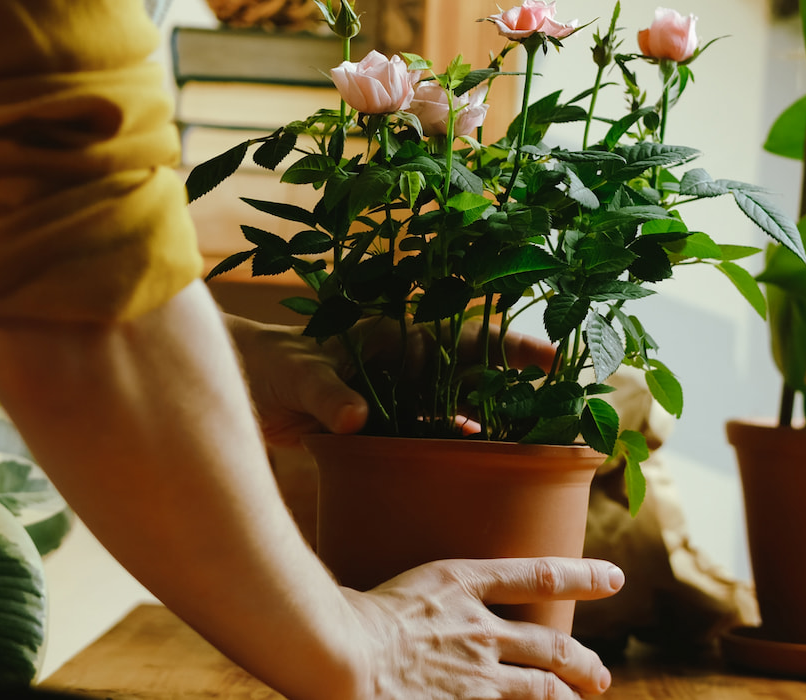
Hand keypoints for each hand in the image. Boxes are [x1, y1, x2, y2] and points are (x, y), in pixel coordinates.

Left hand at [225, 315, 555, 445]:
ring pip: (460, 396)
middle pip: (475, 365)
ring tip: (534, 426)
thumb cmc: (266, 364)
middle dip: (519, 375)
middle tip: (563, 393)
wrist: (241, 387)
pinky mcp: (386, 418)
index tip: (550, 358)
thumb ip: (326, 391)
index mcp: (394, 336)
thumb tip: (356, 417)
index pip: (464, 336)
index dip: (510, 345)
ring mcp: (398, 390)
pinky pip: (432, 425)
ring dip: (493, 407)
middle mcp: (405, 360)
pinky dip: (456, 435)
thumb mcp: (295, 374)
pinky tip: (477, 448)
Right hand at [342, 557, 624, 698]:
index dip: (581, 576)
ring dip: (566, 697)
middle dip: (580, 660)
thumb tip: (425, 609)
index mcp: (460, 581)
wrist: (337, 653)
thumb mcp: (391, 589)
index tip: (613, 579)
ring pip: (540, 688)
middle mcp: (480, 627)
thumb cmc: (343, 616)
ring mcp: (477, 673)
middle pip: (549, 643)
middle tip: (599, 674)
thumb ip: (424, 598)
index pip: (537, 573)